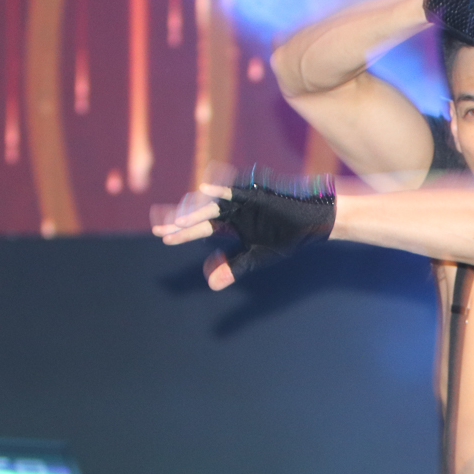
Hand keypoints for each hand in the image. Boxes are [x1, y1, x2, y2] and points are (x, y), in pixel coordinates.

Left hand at [151, 165, 336, 290]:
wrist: (311, 224)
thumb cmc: (284, 237)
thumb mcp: (255, 256)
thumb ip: (233, 267)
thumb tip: (209, 283)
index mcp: (231, 224)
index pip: (200, 228)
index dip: (182, 233)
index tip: (164, 238)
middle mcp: (232, 211)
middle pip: (201, 215)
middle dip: (181, 222)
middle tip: (161, 229)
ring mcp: (242, 202)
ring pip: (214, 205)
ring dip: (196, 211)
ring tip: (178, 220)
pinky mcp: (255, 194)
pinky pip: (235, 190)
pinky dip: (220, 189)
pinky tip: (204, 190)